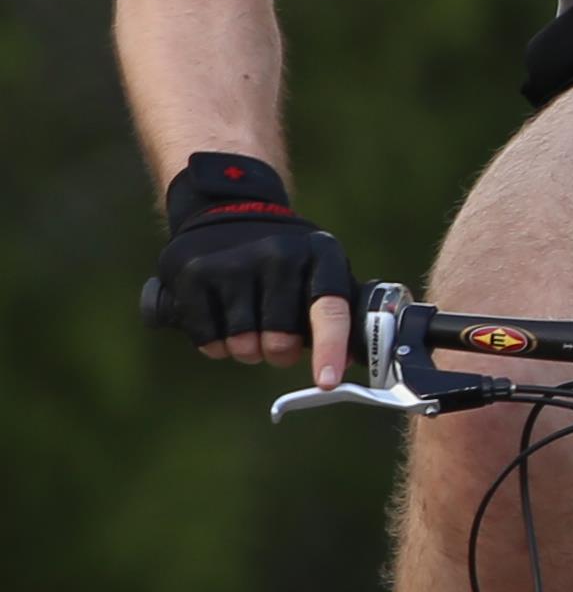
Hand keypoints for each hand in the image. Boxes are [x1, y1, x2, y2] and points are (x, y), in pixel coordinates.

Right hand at [143, 152, 355, 380]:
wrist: (226, 210)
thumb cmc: (284, 257)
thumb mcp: (320, 268)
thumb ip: (340, 312)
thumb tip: (359, 359)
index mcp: (321, 253)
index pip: (330, 309)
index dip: (329, 349)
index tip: (327, 381)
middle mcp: (279, 253)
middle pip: (280, 338)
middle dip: (279, 353)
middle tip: (277, 345)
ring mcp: (233, 262)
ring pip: (242, 343)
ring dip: (245, 350)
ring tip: (248, 330)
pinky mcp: (194, 273)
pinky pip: (207, 337)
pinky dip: (215, 345)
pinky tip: (221, 326)